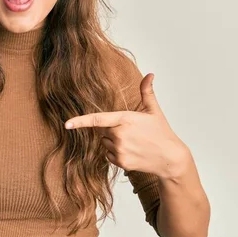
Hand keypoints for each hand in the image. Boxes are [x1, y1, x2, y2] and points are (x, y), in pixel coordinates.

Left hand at [65, 73, 189, 178]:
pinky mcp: (121, 162)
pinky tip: (131, 152)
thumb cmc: (161, 132)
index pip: (97, 120)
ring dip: (113, 142)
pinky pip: (108, 155)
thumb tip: (150, 74)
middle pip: (101, 131)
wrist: (170, 158)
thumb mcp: (154, 110)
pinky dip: (116, 154)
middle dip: (111, 130)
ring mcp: (120, 150)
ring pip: (104, 143)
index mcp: (125, 119)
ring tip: (133, 142)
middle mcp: (120, 135)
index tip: (66, 124)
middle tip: (130, 132)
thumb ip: (147, 92)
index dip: (80, 121)